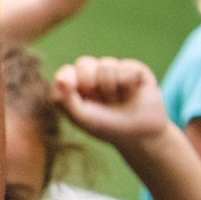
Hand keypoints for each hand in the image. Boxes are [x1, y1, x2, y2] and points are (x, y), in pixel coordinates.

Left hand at [54, 56, 169, 149]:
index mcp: (75, 85)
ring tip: (117, 99)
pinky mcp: (135, 69)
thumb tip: (60, 79)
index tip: (81, 99)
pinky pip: (126, 66)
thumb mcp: (82, 118)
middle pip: (84, 63)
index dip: (71, 82)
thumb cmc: (106, 127)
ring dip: (111, 88)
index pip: (66, 71)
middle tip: (102, 102)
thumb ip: (66, 100)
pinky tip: (132, 92)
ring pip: (105, 64)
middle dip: (91, 85)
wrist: (140, 135)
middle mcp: (93, 74)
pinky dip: (128, 83)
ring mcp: (114, 70)